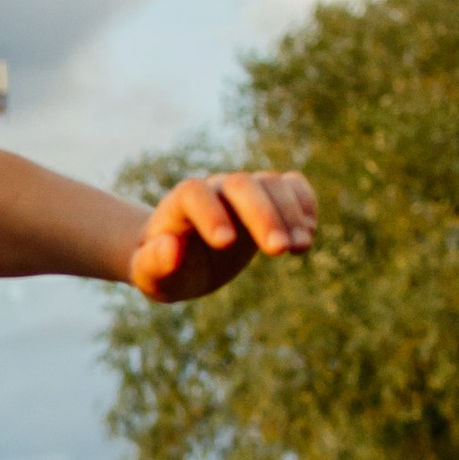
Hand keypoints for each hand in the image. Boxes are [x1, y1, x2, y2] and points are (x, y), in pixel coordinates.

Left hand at [126, 170, 316, 301]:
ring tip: (299, 248)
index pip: (194, 194)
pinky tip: (308, 232)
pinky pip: (292, 185)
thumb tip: (170, 246)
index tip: (225, 244)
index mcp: (179, 205)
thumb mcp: (150, 275)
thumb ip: (154, 263)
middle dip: (262, 214)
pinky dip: (305, 202)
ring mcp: (243, 191)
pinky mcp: (267, 198)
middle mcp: (214, 190)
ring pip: (271, 184)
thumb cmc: (163, 269)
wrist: (182, 260)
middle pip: (241, 185)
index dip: (210, 213)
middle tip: (278, 250)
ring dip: (290, 214)